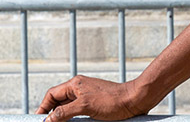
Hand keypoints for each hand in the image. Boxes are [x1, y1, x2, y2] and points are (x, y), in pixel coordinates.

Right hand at [37, 75, 154, 121]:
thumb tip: (48, 119)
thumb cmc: (113, 100)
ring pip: (68, 108)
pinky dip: (73, 119)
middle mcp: (80, 89)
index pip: (52, 94)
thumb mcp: (85, 106)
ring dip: (63, 117)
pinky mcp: (95, 105)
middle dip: (52, 114)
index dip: (43, 107)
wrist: (135, 100)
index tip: (39, 119)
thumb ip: (64, 112)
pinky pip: (79, 112)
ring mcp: (88, 97)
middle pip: (58, 102)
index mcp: (76, 85)